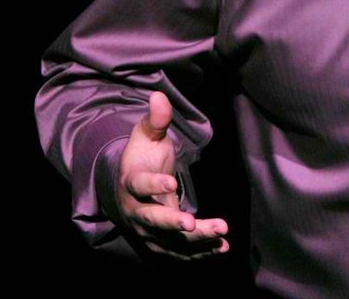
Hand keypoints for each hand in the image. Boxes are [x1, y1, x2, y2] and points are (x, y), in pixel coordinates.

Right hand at [113, 90, 229, 260]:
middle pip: (153, 219)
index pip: (139, 185)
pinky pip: (178, 252)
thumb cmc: (141, 159)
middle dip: (171, 223)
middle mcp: (136, 210)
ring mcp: (147, 230)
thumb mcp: (145, 137)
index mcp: (131, 182)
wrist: (127, 190)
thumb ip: (155, 120)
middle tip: (191, 224)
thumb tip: (159, 95)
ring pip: (169, 240)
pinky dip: (198, 253)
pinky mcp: (159, 243)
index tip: (170, 182)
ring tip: (222, 235)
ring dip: (195, 241)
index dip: (153, 184)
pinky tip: (222, 248)